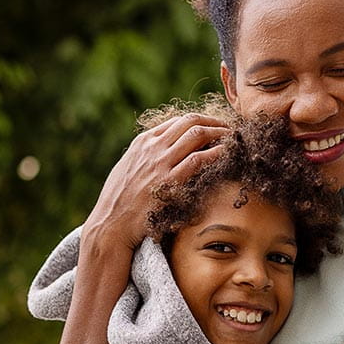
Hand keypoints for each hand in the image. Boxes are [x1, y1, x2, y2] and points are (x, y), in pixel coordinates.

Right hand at [83, 113, 229, 252]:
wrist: (111, 223)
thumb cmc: (118, 200)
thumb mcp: (127, 168)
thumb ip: (145, 156)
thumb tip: (162, 151)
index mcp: (142, 142)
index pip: (176, 121)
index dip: (199, 120)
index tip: (211, 126)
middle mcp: (152, 148)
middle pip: (190, 121)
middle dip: (213, 121)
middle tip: (228, 128)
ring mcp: (161, 163)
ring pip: (197, 134)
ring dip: (219, 134)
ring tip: (232, 139)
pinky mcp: (169, 181)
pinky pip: (198, 160)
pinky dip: (216, 153)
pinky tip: (226, 154)